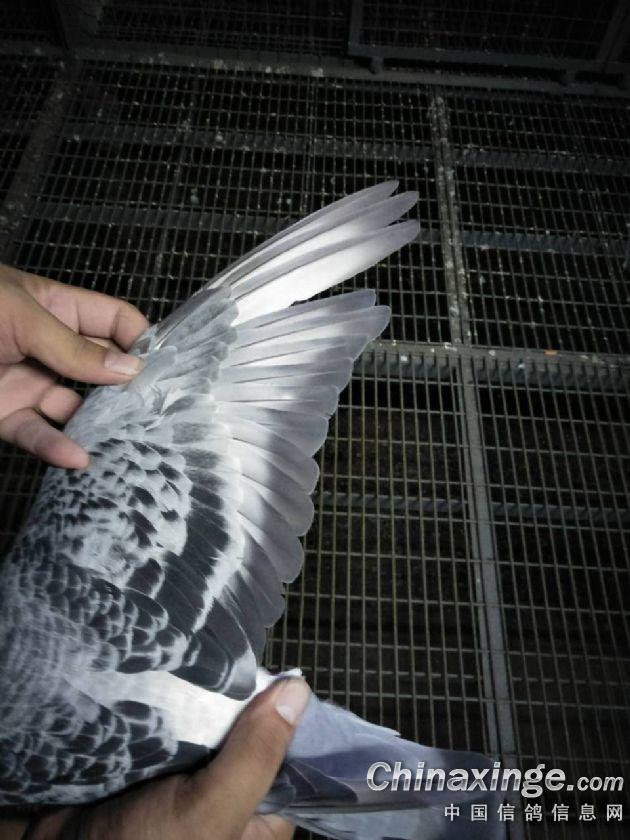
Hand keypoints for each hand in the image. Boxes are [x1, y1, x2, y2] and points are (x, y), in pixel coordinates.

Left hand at [0, 264, 148, 467]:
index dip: (140, 341)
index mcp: (55, 307)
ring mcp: (28, 383)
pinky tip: (76, 457)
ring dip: (98, 425)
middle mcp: (48, 347)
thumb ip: (72, 347)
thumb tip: (130, 369)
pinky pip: (38, 434)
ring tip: (125, 442)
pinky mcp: (5, 416)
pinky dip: (56, 447)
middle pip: (101, 369)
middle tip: (158, 415)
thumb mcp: (17, 315)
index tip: (163, 370)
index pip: (114, 322)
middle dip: (128, 389)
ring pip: (75, 407)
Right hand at [21, 679, 306, 839]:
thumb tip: (300, 690)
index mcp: (259, 823)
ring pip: (211, 728)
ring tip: (206, 654)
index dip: (285, 716)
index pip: (288, 758)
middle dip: (241, 702)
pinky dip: (172, 706)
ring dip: (204, 700)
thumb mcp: (211, 809)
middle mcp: (230, 803)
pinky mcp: (156, 769)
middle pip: (249, 737)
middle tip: (236, 654)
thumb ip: (256, 754)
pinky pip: (175, 728)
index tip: (280, 672)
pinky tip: (172, 673)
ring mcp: (191, 784)